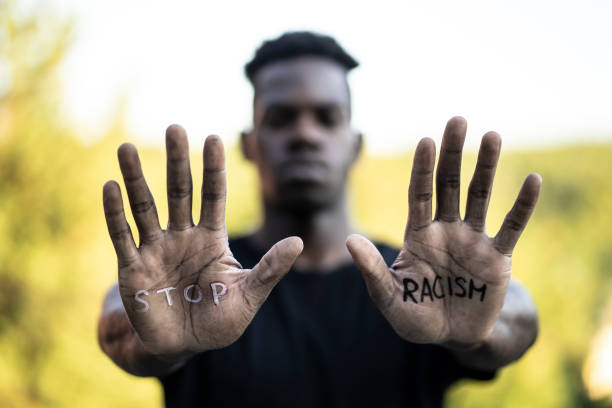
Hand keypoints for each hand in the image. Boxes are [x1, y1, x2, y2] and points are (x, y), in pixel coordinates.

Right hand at [102, 125, 301, 358]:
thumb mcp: (249, 295)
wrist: (182, 346)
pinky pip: (122, 236)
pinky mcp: (132, 269)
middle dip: (177, 161)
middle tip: (175, 127)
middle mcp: (182, 236)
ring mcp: (155, 250)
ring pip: (144, 207)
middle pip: (179, 192)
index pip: (213, 196)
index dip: (213, 169)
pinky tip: (110, 186)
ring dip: (136, 178)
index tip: (214, 138)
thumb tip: (298, 242)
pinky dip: (115, 213)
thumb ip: (270, 269)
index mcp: (211, 239)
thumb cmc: (218, 320)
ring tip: (128, 147)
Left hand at [346, 117, 540, 346]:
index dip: (422, 169)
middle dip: (453, 154)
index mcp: (418, 235)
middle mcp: (446, 230)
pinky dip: (523, 206)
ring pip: (479, 197)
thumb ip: (373, 271)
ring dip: (486, 167)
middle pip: (449, 184)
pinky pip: (512, 227)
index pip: (419, 194)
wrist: (453, 336)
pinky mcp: (497, 258)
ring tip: (492, 135)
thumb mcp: (390, 298)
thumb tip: (349, 241)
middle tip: (458, 119)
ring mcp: (472, 241)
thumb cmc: (416, 316)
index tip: (426, 140)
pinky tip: (533, 179)